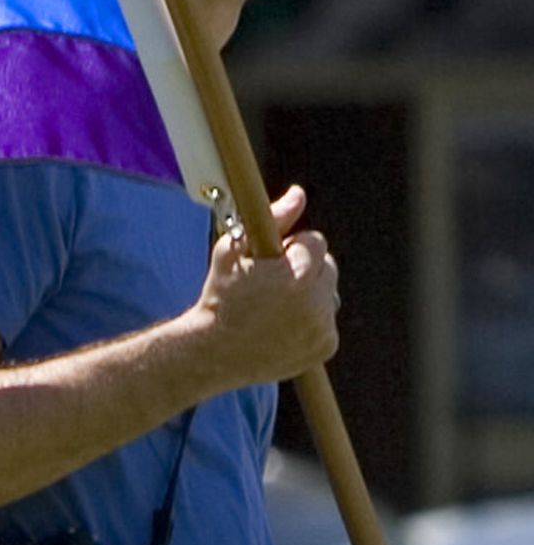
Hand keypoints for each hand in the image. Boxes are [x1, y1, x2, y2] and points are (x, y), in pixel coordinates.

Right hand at [189, 185, 339, 389]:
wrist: (215, 351)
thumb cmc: (220, 294)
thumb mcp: (234, 250)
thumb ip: (273, 219)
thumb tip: (299, 194)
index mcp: (295, 275)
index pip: (315, 241)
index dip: (291, 245)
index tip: (271, 258)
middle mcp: (316, 303)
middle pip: (327, 265)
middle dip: (305, 267)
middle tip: (273, 279)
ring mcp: (324, 327)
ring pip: (329, 293)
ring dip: (311, 292)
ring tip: (277, 303)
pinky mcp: (326, 346)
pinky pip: (327, 319)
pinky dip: (312, 317)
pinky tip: (283, 322)